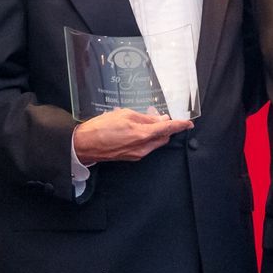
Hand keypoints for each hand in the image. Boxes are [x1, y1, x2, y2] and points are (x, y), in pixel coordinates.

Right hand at [72, 108, 191, 162]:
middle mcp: (143, 148)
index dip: (179, 125)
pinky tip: (135, 130)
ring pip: (155, 143)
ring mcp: (137, 155)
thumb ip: (145, 117)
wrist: (84, 145)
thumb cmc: (101, 128)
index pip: (168, 130)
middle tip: (157, 115)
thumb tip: (160, 119)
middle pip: (163, 137)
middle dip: (164, 127)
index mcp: (143, 135)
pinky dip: (146, 138)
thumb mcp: (125, 115)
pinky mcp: (131, 157)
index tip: (188, 123)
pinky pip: (145, 147)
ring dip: (154, 133)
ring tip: (142, 121)